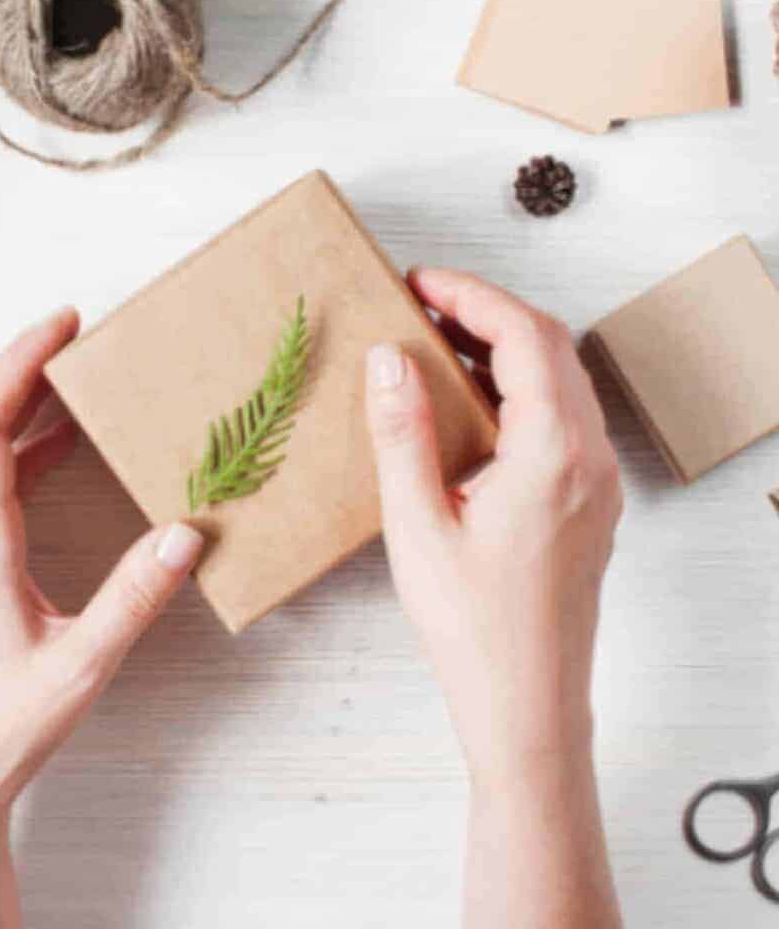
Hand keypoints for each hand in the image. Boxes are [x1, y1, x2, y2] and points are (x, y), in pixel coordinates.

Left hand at [0, 308, 203, 928]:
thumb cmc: (4, 725)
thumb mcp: (82, 664)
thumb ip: (135, 597)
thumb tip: (188, 532)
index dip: (18, 364)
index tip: (63, 325)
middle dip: (21, 367)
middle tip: (77, 335)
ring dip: (26, 406)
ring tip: (80, 379)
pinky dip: (31, 449)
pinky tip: (68, 450)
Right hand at [365, 270, 622, 927]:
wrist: (527, 705)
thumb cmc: (472, 628)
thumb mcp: (417, 526)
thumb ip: (403, 433)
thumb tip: (390, 358)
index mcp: (554, 455)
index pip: (523, 338)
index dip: (471, 296)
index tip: (420, 282)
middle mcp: (590, 459)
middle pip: (551, 348)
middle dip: (487, 312)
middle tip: (424, 303)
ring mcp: (598, 482)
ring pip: (561, 381)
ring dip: (506, 349)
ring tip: (440, 342)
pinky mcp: (590, 502)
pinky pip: (563, 417)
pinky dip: (520, 388)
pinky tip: (474, 402)